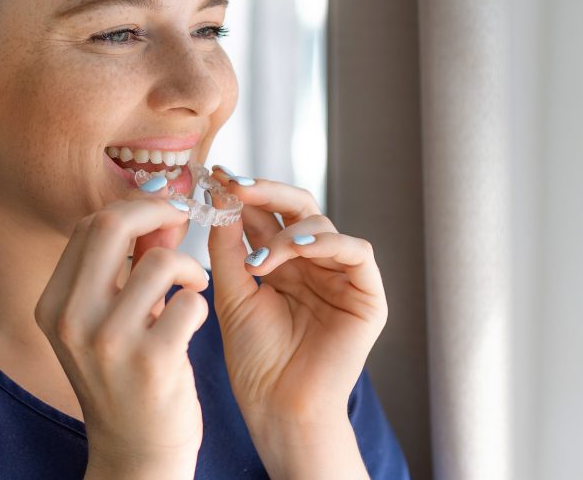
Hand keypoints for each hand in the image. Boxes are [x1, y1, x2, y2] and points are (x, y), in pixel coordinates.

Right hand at [35, 190, 208, 478]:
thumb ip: (134, 260)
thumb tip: (164, 204)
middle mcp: (71, 320)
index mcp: (53, 304)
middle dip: (159, 211)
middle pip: (111, 225)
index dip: (135, 206)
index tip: (165, 208)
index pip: (89, 225)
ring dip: (188, 266)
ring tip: (191, 287)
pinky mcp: (151, 362)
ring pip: (160, 262)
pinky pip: (190, 302)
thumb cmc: (127, 378)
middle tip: (186, 220)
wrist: (136, 453)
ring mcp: (108, 342)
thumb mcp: (114, 316)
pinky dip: (199, 303)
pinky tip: (193, 319)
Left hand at [206, 169, 387, 476]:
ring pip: (324, 224)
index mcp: (281, 261)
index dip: (243, 192)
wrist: (278, 407)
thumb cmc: (255, 359)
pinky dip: (327, 243)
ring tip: (260, 260)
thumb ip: (229, 247)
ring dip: (288, 232)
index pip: (266, 213)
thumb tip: (222, 197)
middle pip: (298, 207)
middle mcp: (313, 262)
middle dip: (266, 192)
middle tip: (236, 185)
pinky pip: (356, 251)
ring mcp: (341, 276)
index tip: (215, 175)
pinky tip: (296, 251)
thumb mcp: (233, 294)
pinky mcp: (367, 294)